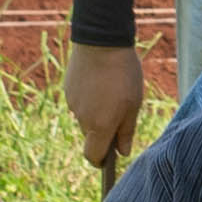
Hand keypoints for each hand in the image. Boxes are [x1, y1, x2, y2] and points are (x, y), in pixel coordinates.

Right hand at [64, 42, 143, 179]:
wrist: (101, 41)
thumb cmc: (123, 74)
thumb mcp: (134, 104)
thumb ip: (126, 131)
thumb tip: (122, 152)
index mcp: (99, 126)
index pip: (92, 156)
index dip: (100, 161)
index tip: (108, 159)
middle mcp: (82, 118)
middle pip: (90, 135)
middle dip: (103, 130)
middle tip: (120, 111)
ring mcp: (72, 102)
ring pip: (85, 116)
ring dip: (96, 111)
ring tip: (112, 91)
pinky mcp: (68, 88)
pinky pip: (79, 100)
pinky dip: (89, 97)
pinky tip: (100, 81)